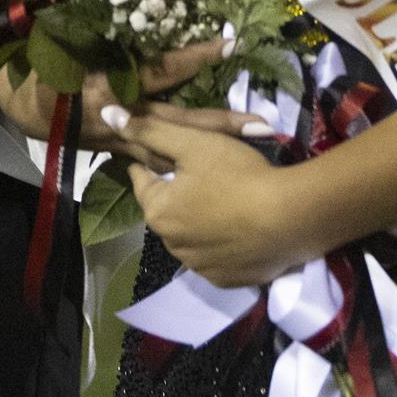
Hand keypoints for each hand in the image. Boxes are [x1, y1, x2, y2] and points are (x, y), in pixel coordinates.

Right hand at [0, 37, 271, 155]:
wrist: (21, 107)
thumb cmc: (44, 63)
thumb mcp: (67, 33)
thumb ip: (104, 16)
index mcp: (110, 86)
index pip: (162, 71)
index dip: (195, 58)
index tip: (229, 44)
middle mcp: (124, 117)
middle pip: (182, 124)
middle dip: (223, 125)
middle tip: (264, 125)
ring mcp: (125, 140)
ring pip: (177, 148)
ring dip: (215, 150)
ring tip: (255, 148)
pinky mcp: (123, 151)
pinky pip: (159, 161)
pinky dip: (187, 164)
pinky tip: (218, 170)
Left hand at [116, 109, 304, 288]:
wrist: (289, 218)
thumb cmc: (237, 174)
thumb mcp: (193, 143)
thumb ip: (149, 129)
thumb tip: (106, 115)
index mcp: (158, 211)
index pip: (143, 179)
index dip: (156, 160)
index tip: (174, 149)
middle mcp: (172, 245)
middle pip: (167, 208)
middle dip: (178, 191)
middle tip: (205, 170)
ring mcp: (200, 267)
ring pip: (190, 234)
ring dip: (198, 218)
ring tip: (224, 196)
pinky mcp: (227, 280)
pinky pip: (214, 256)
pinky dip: (220, 242)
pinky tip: (239, 225)